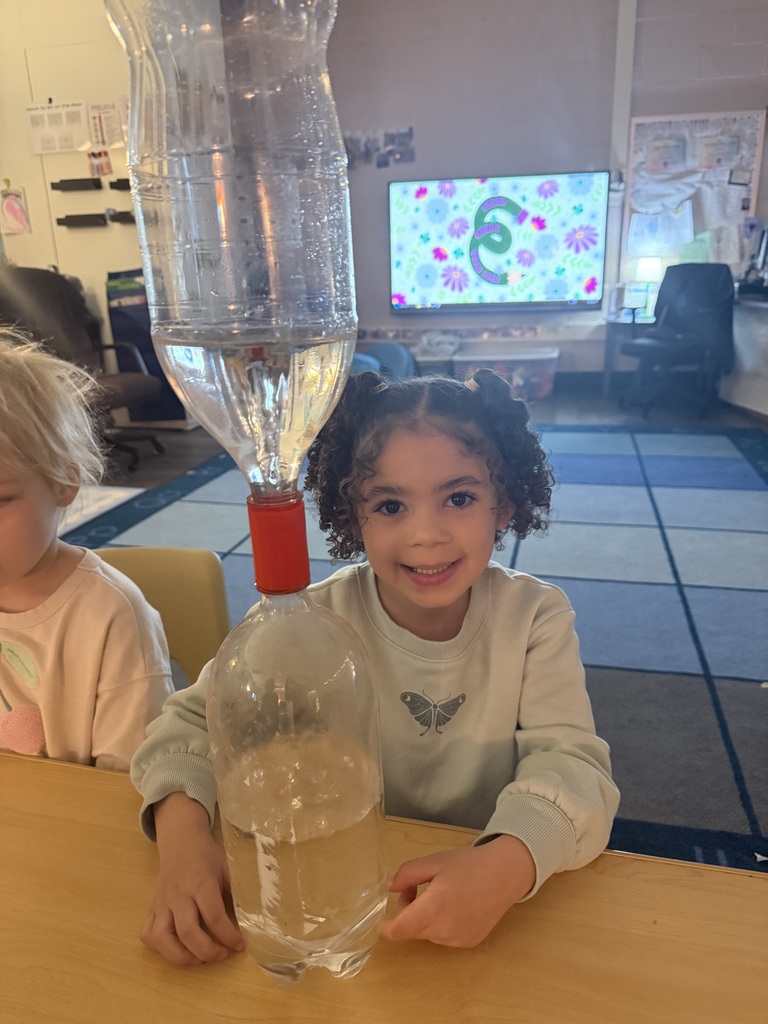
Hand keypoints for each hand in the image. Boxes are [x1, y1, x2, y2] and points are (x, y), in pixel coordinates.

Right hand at [140, 793, 244, 964]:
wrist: (181, 841)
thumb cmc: (207, 856)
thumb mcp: (227, 867)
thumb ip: (236, 891)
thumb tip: (252, 918)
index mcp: (200, 883)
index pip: (213, 916)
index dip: (228, 936)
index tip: (240, 945)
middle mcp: (178, 896)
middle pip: (188, 932)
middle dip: (208, 952)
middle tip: (223, 955)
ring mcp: (161, 904)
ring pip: (161, 938)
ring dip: (181, 956)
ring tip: (199, 958)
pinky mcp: (151, 909)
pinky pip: (147, 934)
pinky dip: (159, 948)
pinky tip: (177, 948)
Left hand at [379, 835, 535, 947]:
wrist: (505, 874)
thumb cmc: (468, 864)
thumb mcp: (434, 861)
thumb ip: (407, 874)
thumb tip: (390, 889)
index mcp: (433, 908)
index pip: (398, 931)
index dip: (385, 927)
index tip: (380, 918)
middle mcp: (444, 930)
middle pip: (411, 930)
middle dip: (406, 913)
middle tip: (416, 888)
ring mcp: (457, 940)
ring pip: (427, 934)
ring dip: (424, 918)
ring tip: (440, 894)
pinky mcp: (469, 943)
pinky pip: (444, 937)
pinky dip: (441, 924)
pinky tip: (456, 906)